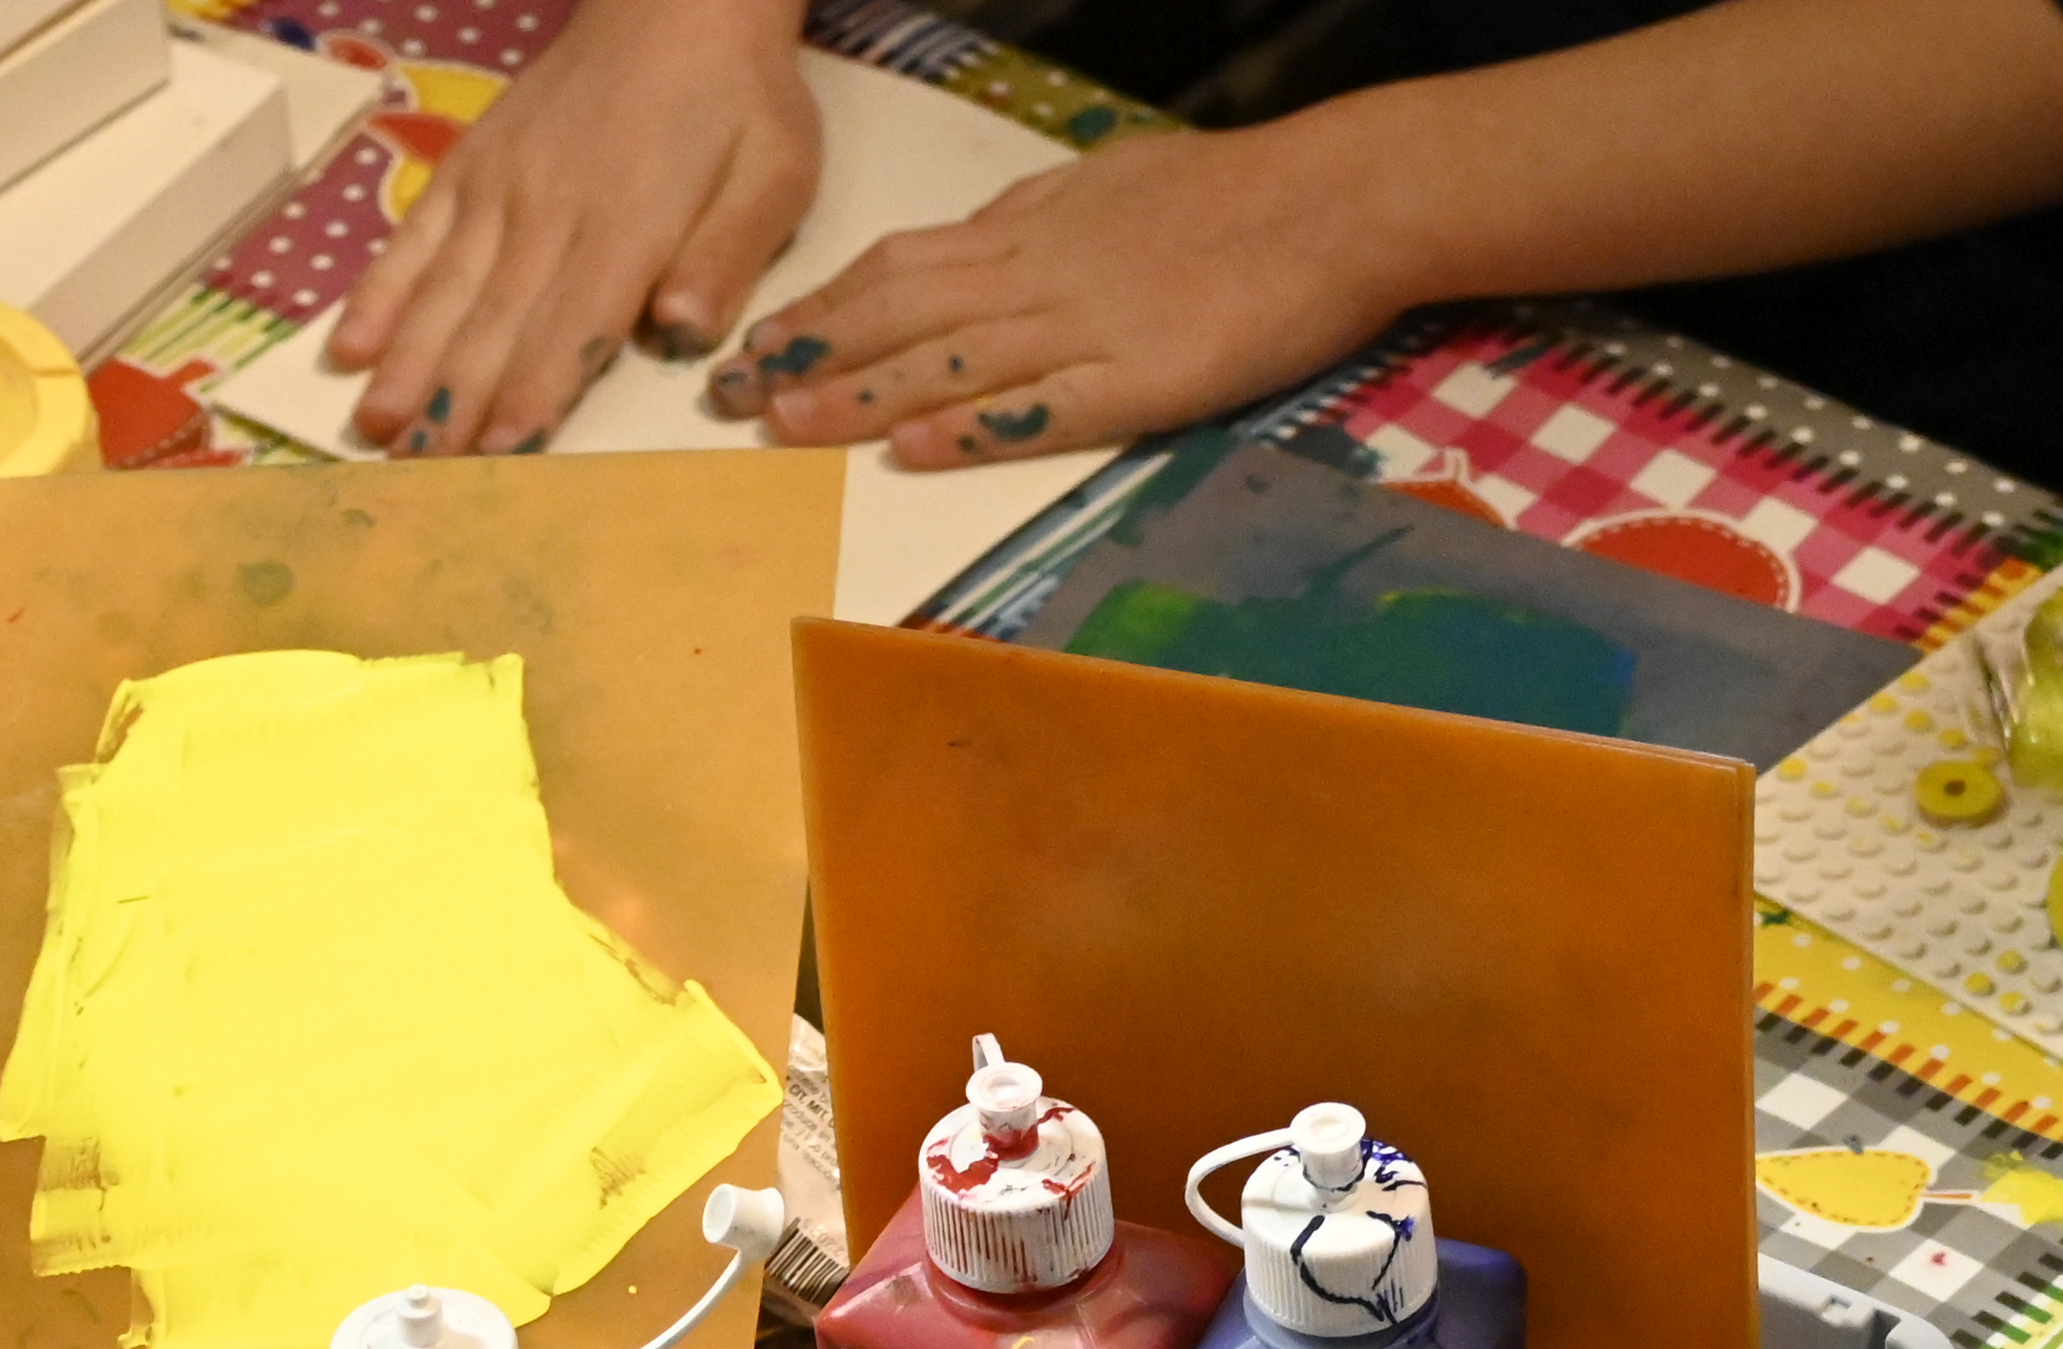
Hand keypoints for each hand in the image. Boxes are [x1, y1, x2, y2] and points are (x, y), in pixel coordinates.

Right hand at [324, 0, 822, 455]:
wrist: (676, 4)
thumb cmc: (738, 100)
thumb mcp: (773, 172)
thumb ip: (728, 253)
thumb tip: (686, 330)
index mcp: (628, 222)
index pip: (573, 326)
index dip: (533, 393)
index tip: (496, 455)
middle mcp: (549, 209)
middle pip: (495, 322)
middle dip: (455, 402)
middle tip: (413, 474)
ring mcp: (500, 185)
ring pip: (445, 288)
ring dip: (407, 362)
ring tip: (373, 428)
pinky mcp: (471, 165)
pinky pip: (417, 235)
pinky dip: (381, 291)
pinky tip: (349, 345)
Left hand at [709, 122, 1388, 466]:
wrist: (1332, 202)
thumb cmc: (1236, 192)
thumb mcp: (1114, 182)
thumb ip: (1046, 218)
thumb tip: (991, 240)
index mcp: (1032, 226)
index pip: (900, 265)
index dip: (823, 307)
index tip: (761, 341)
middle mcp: (1040, 272)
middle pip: (899, 311)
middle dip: (808, 355)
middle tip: (730, 396)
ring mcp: (1088, 325)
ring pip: (948, 359)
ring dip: (861, 396)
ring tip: (784, 427)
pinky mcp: (1144, 378)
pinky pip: (1043, 406)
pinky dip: (974, 428)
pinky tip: (915, 452)